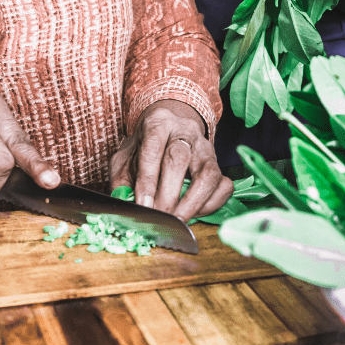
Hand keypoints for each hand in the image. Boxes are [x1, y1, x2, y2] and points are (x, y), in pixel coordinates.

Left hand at [109, 99, 232, 221]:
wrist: (170, 130)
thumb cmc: (145, 147)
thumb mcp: (125, 158)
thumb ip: (121, 180)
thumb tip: (125, 204)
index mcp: (157, 123)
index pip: (152, 148)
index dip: (148, 179)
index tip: (144, 204)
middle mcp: (184, 131)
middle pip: (179, 159)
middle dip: (168, 194)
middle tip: (158, 216)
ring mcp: (205, 148)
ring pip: (208, 174)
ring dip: (193, 203)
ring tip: (178, 220)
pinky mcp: (219, 164)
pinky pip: (223, 185)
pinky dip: (211, 204)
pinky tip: (194, 213)